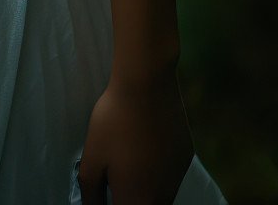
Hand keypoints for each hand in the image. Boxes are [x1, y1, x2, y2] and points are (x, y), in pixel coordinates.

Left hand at [77, 69, 194, 204]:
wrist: (146, 85)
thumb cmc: (114, 121)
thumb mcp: (91, 158)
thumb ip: (90, 192)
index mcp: (138, 200)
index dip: (110, 204)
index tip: (106, 192)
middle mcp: (163, 196)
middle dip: (128, 199)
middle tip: (114, 179)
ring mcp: (178, 176)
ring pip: (161, 196)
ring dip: (145, 189)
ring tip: (129, 162)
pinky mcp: (186, 157)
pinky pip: (171, 176)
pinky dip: (159, 172)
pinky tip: (146, 148)